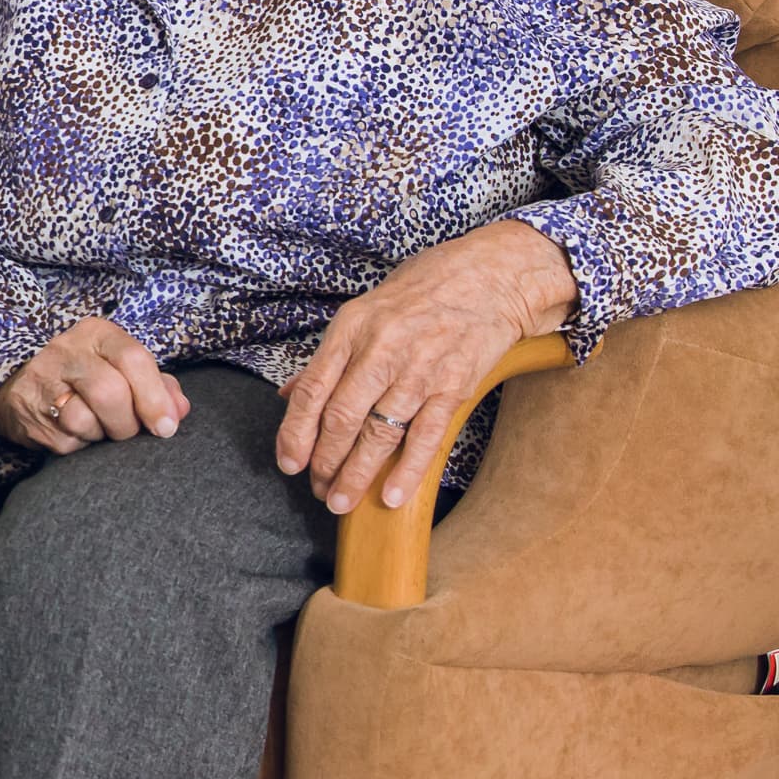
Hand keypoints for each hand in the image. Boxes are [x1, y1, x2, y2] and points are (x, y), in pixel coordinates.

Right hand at [0, 317, 189, 454]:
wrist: (19, 385)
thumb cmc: (86, 376)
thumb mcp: (120, 367)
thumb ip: (156, 385)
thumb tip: (179, 410)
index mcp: (95, 334)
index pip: (132, 359)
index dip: (154, 397)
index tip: (166, 426)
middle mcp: (66, 351)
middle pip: (109, 392)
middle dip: (128, 423)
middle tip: (129, 430)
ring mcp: (42, 383)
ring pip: (85, 420)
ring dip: (102, 435)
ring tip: (99, 426)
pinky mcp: (29, 416)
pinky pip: (67, 441)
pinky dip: (81, 444)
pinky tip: (76, 431)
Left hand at [277, 220, 576, 514]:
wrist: (490, 277)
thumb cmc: (422, 290)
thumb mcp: (364, 311)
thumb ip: (329, 357)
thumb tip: (291, 394)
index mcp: (351, 329)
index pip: (313, 390)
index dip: (296, 433)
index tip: (288, 463)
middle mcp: (381, 351)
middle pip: (342, 418)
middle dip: (324, 462)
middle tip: (317, 489)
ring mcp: (419, 371)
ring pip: (379, 433)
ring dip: (357, 474)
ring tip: (341, 501)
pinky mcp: (454, 387)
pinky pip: (426, 436)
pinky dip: (408, 470)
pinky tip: (392, 497)